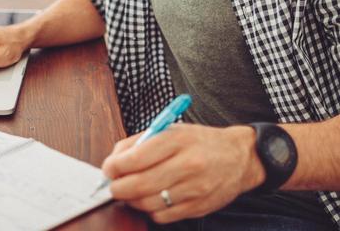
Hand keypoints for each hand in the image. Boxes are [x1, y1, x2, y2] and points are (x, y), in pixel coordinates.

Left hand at [101, 123, 264, 224]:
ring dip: (132, 200)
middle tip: (112, 185)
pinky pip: (163, 216)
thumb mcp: (170, 130)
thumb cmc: (198, 141)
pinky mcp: (198, 208)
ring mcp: (194, 189)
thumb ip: (139, 142)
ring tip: (131, 191)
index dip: (115, 166)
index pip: (137, 157)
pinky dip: (150, 210)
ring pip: (149, 203)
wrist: (239, 157)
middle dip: (118, 188)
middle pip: (140, 184)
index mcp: (177, 140)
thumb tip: (113, 160)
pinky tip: (151, 198)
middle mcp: (187, 165)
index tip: (108, 168)